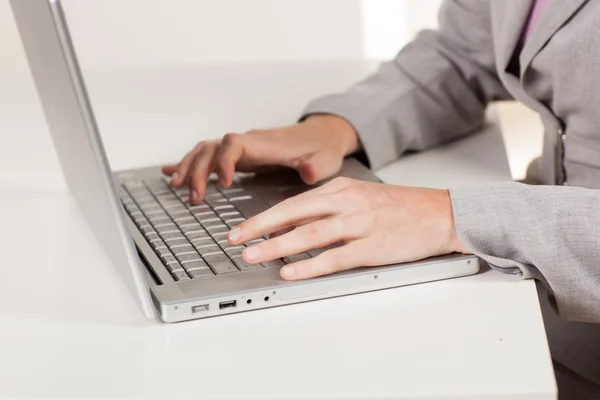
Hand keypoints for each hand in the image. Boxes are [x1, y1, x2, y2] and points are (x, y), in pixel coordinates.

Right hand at [162, 115, 359, 203]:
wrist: (323, 135)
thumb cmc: (321, 148)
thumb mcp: (324, 160)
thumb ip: (314, 167)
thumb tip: (310, 171)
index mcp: (265, 144)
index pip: (234, 145)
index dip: (224, 162)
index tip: (224, 184)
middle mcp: (249, 143)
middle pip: (212, 148)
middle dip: (198, 170)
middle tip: (194, 197)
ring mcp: (242, 149)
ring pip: (206, 151)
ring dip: (189, 167)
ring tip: (176, 186)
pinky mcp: (240, 156)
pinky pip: (209, 156)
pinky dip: (190, 163)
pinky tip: (173, 171)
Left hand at [226, 177, 469, 279]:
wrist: (440, 213)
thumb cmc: (397, 207)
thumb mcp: (358, 197)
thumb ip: (325, 209)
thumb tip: (289, 226)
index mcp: (341, 189)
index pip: (293, 203)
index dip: (263, 217)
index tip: (241, 230)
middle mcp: (347, 203)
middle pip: (295, 214)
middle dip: (261, 228)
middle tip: (236, 242)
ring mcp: (361, 224)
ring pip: (311, 234)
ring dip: (279, 246)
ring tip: (254, 256)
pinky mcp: (374, 247)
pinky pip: (336, 257)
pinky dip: (311, 266)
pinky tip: (292, 273)